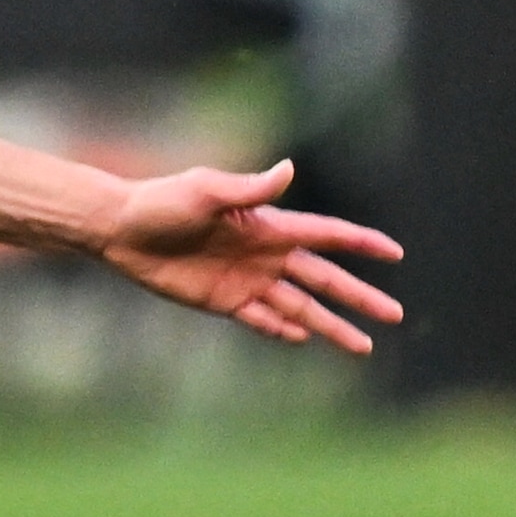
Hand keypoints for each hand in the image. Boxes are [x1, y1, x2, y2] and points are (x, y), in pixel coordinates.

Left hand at [92, 161, 406, 354]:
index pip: (325, 236)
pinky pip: (261, 320)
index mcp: (268, 226)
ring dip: (330, 326)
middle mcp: (265, 255)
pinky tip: (304, 339)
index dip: (360, 243)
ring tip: (364, 347)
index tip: (395, 254)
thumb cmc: (161, 202)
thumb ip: (249, 189)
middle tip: (395, 316)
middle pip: (324, 279)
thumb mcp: (206, 191)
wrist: (120, 229)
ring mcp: (247, 280)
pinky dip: (283, 330)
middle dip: (359, 297)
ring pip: (300, 307)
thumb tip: (289, 169)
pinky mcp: (223, 301)